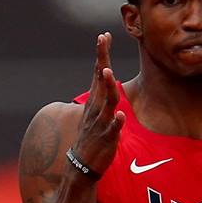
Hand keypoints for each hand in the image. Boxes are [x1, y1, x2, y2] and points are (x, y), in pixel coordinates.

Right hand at [72, 33, 125, 176]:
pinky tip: (121, 116)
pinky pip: (112, 130)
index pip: (98, 73)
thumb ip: (102, 95)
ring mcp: (100, 123)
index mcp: (94, 102)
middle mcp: (96, 108)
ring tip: (108, 72)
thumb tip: (105, 77)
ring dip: (106, 87)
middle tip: (102, 40)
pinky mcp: (106, 140)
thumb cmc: (91, 138)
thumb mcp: (95, 113)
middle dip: (101, 60)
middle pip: (99, 80)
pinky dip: (116, 123)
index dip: (101, 55)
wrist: (81, 166)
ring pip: (105, 103)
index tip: (103, 36)